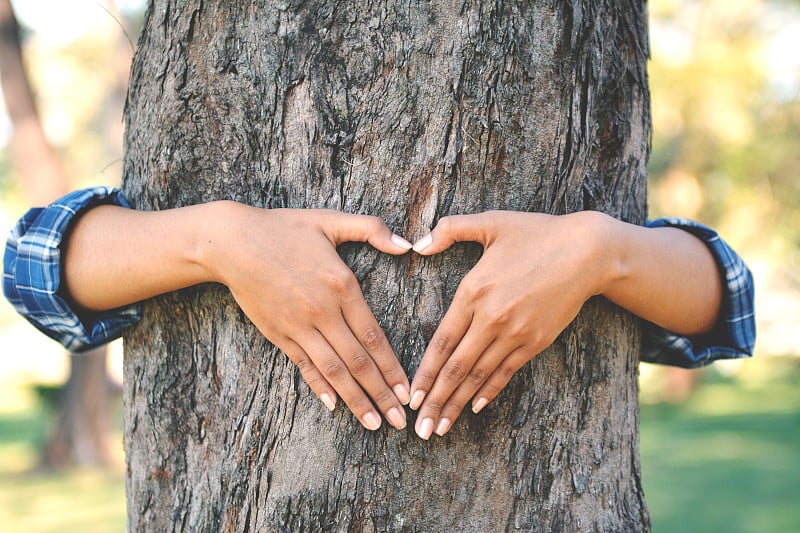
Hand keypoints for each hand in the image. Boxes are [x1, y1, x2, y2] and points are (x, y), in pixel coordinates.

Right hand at [202, 203, 412, 430]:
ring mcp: (299, 326)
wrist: (231, 242)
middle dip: (382, 394)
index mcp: (342, 286)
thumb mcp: (330, 221)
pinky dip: (320, 387)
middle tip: (399, 421)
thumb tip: (407, 245)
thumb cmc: (284, 228)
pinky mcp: (279, 333)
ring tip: (374, 423)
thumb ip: (372, 229)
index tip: (408, 390)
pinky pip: (304, 365)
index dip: (392, 368)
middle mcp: (323, 312)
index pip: (374, 337)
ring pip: (333, 371)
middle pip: (358, 362)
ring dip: (356, 400)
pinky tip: (334, 405)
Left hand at [408, 210, 617, 438]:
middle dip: (436, 401)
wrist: (588, 252)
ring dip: (458, 405)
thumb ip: (450, 230)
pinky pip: (507, 372)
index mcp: (474, 291)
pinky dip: (490, 391)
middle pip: (456, 368)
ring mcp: (516, 333)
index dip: (425, 373)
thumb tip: (417, 244)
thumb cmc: (537, 233)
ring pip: (480, 376)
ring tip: (441, 429)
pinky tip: (475, 407)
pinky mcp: (536, 341)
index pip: (442, 342)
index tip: (411, 397)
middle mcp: (492, 318)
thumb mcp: (491, 223)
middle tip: (420, 429)